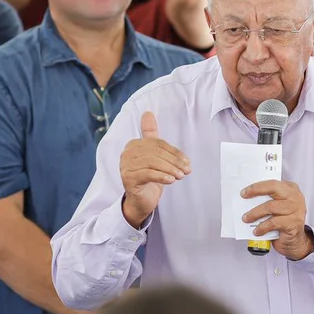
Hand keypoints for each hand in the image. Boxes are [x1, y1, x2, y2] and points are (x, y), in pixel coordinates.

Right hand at [120, 112, 190, 227]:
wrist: (140, 201)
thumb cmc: (149, 177)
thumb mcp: (154, 156)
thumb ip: (151, 136)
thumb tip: (148, 113)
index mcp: (133, 145)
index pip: (158, 144)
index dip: (174, 153)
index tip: (187, 162)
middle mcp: (126, 154)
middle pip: (156, 153)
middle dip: (174, 162)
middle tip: (187, 170)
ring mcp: (126, 166)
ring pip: (153, 163)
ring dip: (170, 169)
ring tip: (181, 176)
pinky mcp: (128, 179)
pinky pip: (148, 174)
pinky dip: (162, 176)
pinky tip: (172, 181)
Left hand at [241, 181, 312, 260]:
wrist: (295, 241)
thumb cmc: (284, 222)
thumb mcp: (277, 208)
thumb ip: (267, 200)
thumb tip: (247, 199)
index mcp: (290, 189)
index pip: (272, 182)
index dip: (257, 186)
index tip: (244, 191)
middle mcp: (295, 197)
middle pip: (274, 188)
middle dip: (256, 190)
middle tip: (244, 197)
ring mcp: (296, 209)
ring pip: (271, 207)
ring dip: (255, 213)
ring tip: (246, 218)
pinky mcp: (294, 223)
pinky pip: (273, 222)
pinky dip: (262, 227)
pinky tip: (257, 231)